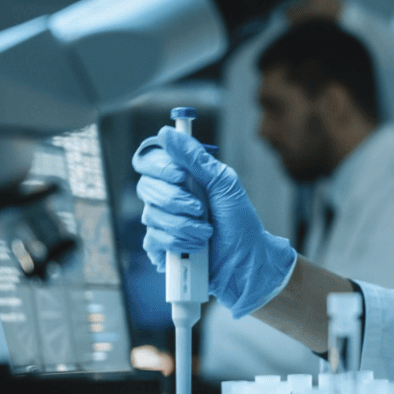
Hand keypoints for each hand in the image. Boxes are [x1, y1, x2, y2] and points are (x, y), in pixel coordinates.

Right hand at [134, 127, 296, 317]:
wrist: (247, 259)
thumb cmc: (239, 221)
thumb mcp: (224, 183)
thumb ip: (196, 159)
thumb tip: (167, 133)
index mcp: (181, 178)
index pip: (149, 161)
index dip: (160, 167)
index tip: (181, 175)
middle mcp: (167, 197)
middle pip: (146, 187)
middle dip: (176, 200)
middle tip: (201, 208)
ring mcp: (162, 223)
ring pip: (151, 216)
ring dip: (184, 225)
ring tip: (207, 232)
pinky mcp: (162, 247)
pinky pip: (153, 240)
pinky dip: (178, 243)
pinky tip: (197, 247)